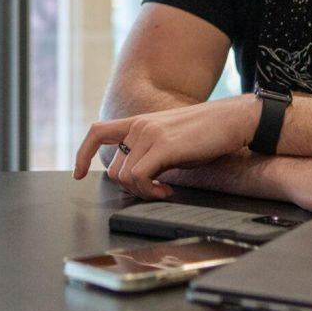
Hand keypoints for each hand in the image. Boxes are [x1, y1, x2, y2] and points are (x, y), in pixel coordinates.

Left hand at [72, 98, 257, 198]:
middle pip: (113, 168)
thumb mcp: (170, 139)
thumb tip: (137, 175)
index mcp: (138, 122)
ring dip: (142, 191)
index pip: (97, 132)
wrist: (232, 120)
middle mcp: (139, 126)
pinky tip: (167, 190)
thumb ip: (149, 150)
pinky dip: (149, 191)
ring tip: (164, 189)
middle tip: (155, 190)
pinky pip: (138, 178)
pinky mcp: (163, 146)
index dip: (83, 153)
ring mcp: (149, 134)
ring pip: (124, 176)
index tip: (79, 173)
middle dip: (130, 187)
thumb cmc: (205, 133)